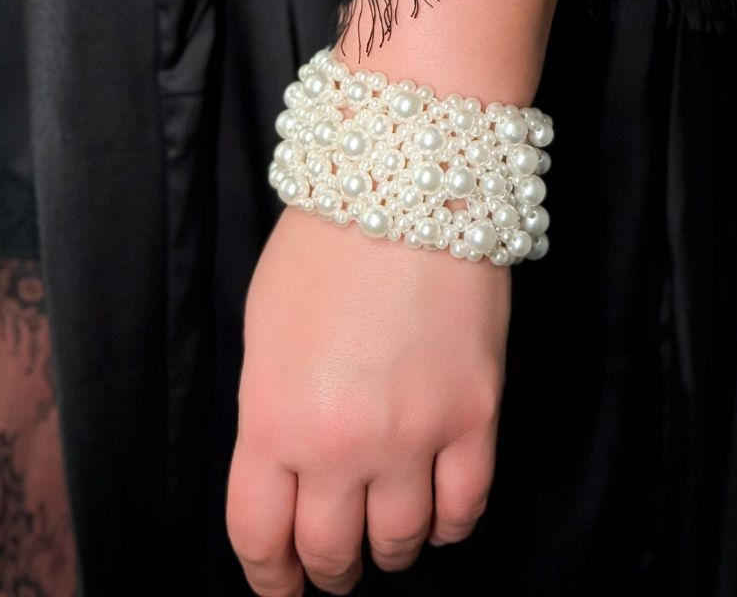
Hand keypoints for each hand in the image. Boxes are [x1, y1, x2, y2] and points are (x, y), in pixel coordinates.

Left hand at [226, 203, 510, 595]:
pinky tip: (439, 510)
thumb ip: (272, 410)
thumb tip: (290, 469)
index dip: (270, 578)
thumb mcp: (265, 328)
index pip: (261, 537)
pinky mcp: (476, 415)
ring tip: (388, 534)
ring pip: (401, 543)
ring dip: (389, 549)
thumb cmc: (325, 243)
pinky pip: (466, 508)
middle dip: (328, 569)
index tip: (281, 585)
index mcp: (271, 418)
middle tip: (335, 564)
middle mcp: (339, 444)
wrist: (408, 181)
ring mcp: (414, 435)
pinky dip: (450, 523)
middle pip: (331, 552)